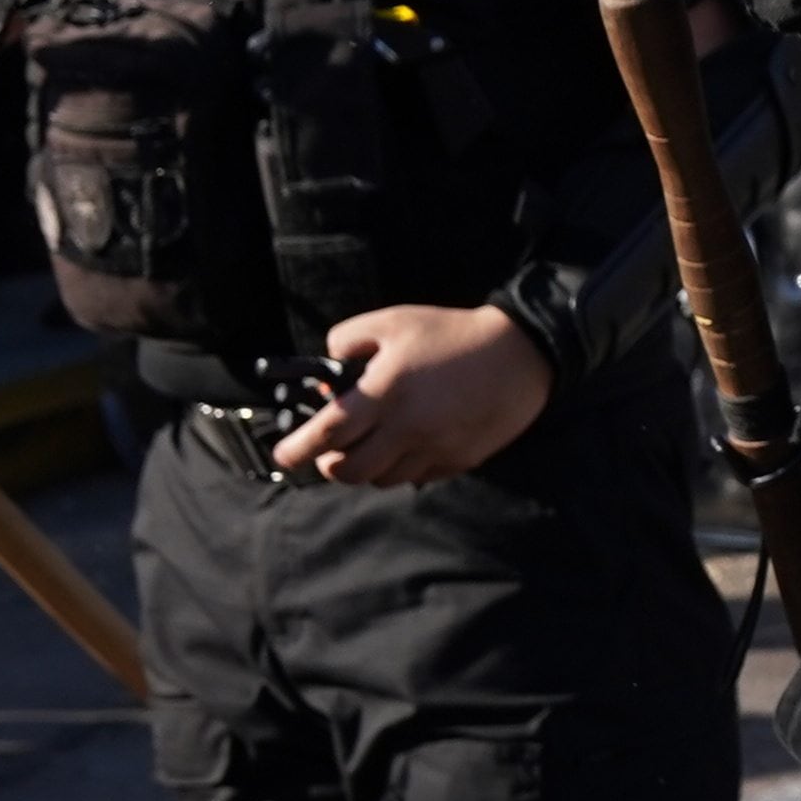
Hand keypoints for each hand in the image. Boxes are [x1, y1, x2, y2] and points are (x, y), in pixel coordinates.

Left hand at [272, 302, 551, 485]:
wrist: (518, 355)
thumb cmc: (450, 334)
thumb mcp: (393, 321)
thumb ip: (348, 340)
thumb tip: (328, 374)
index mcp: (385, 393)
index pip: (327, 433)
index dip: (296, 449)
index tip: (283, 456)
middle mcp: (406, 428)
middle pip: (350, 470)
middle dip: (329, 466)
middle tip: (327, 453)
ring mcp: (433, 449)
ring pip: (382, 479)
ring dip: (366, 467)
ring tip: (370, 445)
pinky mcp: (456, 460)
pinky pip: (416, 477)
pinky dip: (401, 468)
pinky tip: (406, 445)